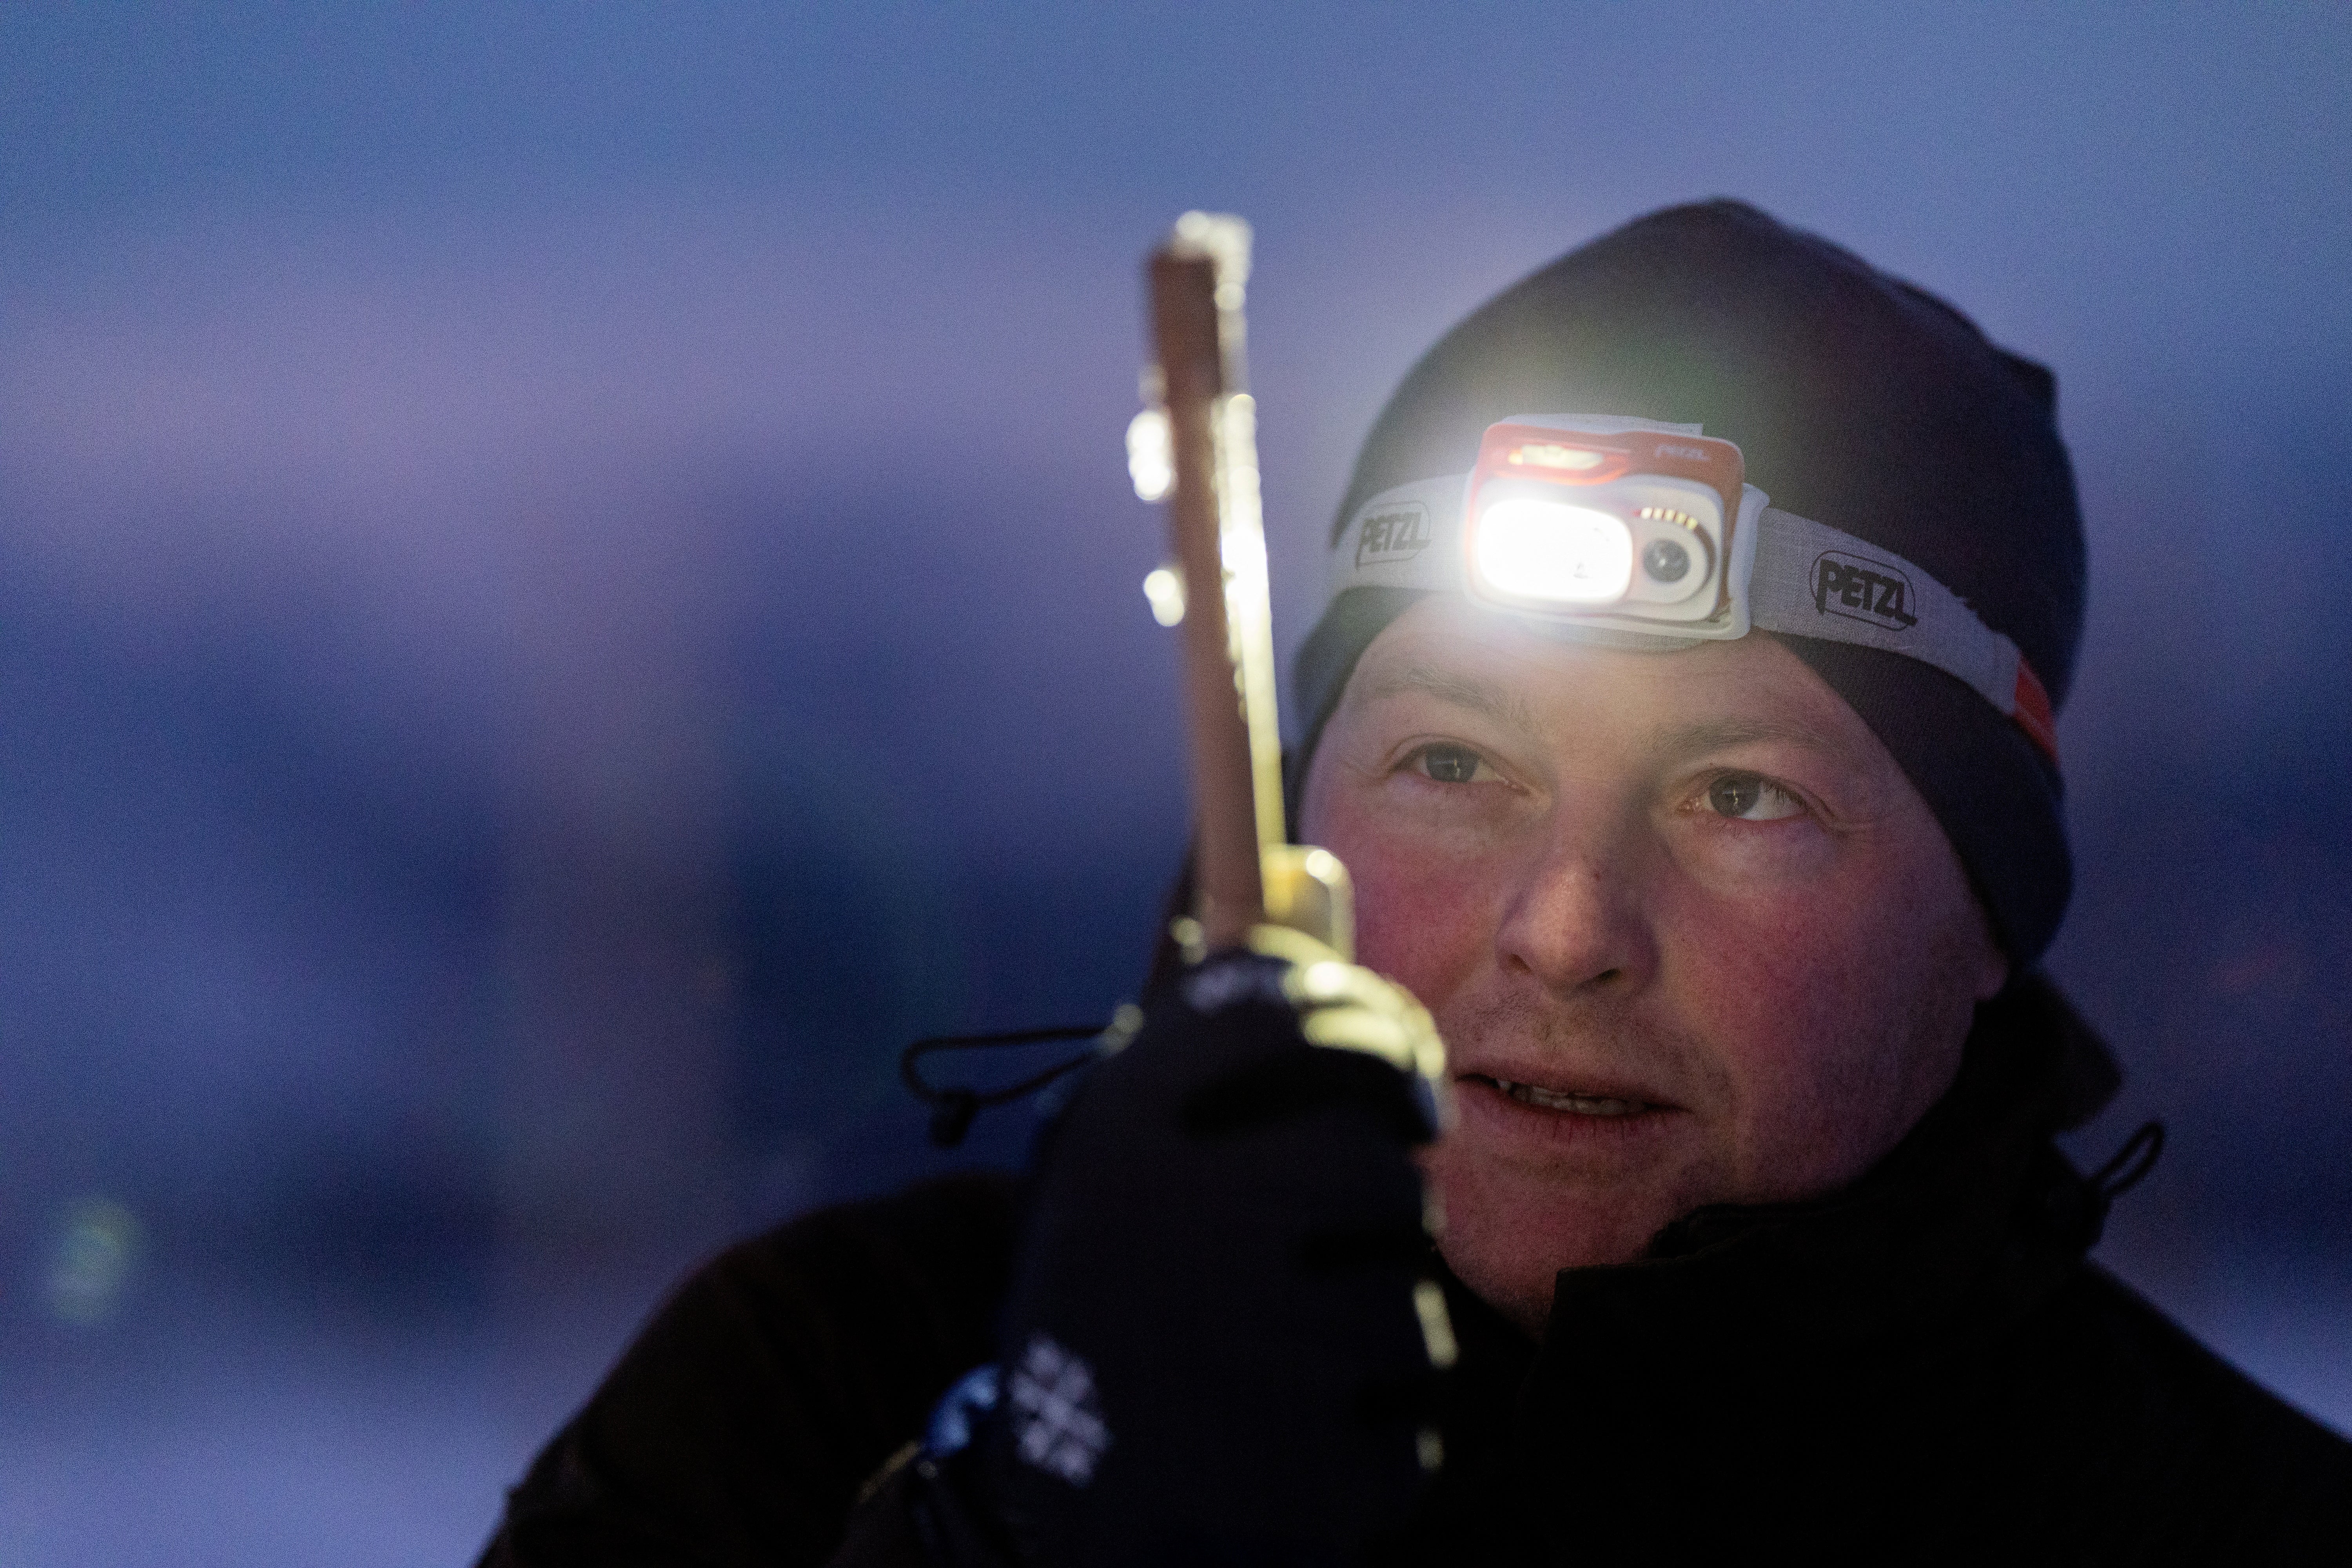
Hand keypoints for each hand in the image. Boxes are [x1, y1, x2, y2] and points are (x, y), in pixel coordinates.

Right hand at [977, 927, 1453, 1566]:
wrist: (1059, 1503)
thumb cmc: (1121, 1279)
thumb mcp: (1135, 1137)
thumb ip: (1226, 1017)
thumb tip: (1315, 871)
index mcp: (1120, 1136)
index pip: (1292, 1015)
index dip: (1366, 1029)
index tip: (1392, 1069)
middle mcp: (1172, 1234)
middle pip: (1368, 1164)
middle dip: (1374, 1188)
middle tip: (1338, 1215)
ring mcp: (1241, 1367)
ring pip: (1405, 1293)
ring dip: (1372, 1303)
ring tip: (1288, 1332)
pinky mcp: (1309, 1482)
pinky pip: (1412, 1401)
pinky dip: (1372, 1410)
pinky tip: (1295, 1420)